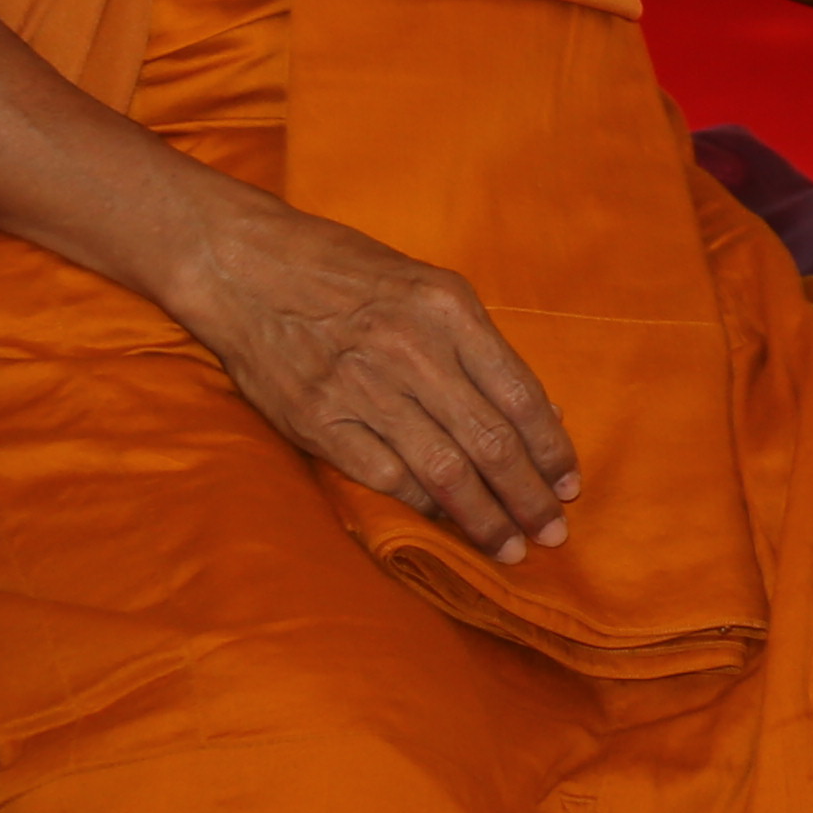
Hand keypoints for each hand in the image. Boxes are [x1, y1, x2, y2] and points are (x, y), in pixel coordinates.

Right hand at [160, 182, 580, 558]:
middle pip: (490, 441)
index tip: (569, 486)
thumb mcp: (425, 287)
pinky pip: (386, 477)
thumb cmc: (343, 271)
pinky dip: (424, 506)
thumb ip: (479, 347)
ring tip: (511, 547)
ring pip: (444, 471)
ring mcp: (361, 387)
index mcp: (447, 307)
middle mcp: (411, 347)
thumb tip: (541, 413)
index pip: (519, 394)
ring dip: (484, 518)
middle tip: (553, 535)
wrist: (243, 265)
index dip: (551, 449)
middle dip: (529, 497)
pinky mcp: (317, 420)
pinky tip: (447, 523)